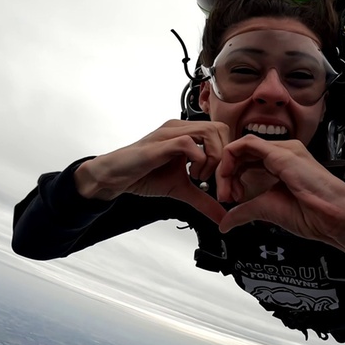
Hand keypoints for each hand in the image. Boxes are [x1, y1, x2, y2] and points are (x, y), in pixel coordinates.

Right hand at [75, 120, 229, 223]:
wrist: (116, 178)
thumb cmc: (145, 176)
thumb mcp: (182, 190)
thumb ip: (204, 200)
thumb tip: (223, 216)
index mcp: (188, 134)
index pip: (223, 133)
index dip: (229, 157)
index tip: (224, 181)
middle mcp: (181, 128)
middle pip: (221, 129)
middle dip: (225, 157)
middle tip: (216, 179)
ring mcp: (170, 133)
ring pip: (209, 132)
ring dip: (213, 158)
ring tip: (201, 177)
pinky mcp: (160, 144)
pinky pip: (188, 143)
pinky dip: (198, 160)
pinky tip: (192, 175)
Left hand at [215, 135, 344, 255]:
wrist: (334, 217)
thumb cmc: (314, 213)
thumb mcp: (269, 210)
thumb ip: (245, 211)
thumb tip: (225, 222)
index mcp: (281, 163)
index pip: (246, 160)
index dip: (231, 177)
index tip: (229, 199)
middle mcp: (281, 153)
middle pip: (241, 153)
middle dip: (226, 174)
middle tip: (225, 196)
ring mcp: (282, 151)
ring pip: (241, 146)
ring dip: (226, 168)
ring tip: (228, 191)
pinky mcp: (281, 154)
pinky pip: (246, 144)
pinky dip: (230, 158)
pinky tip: (229, 177)